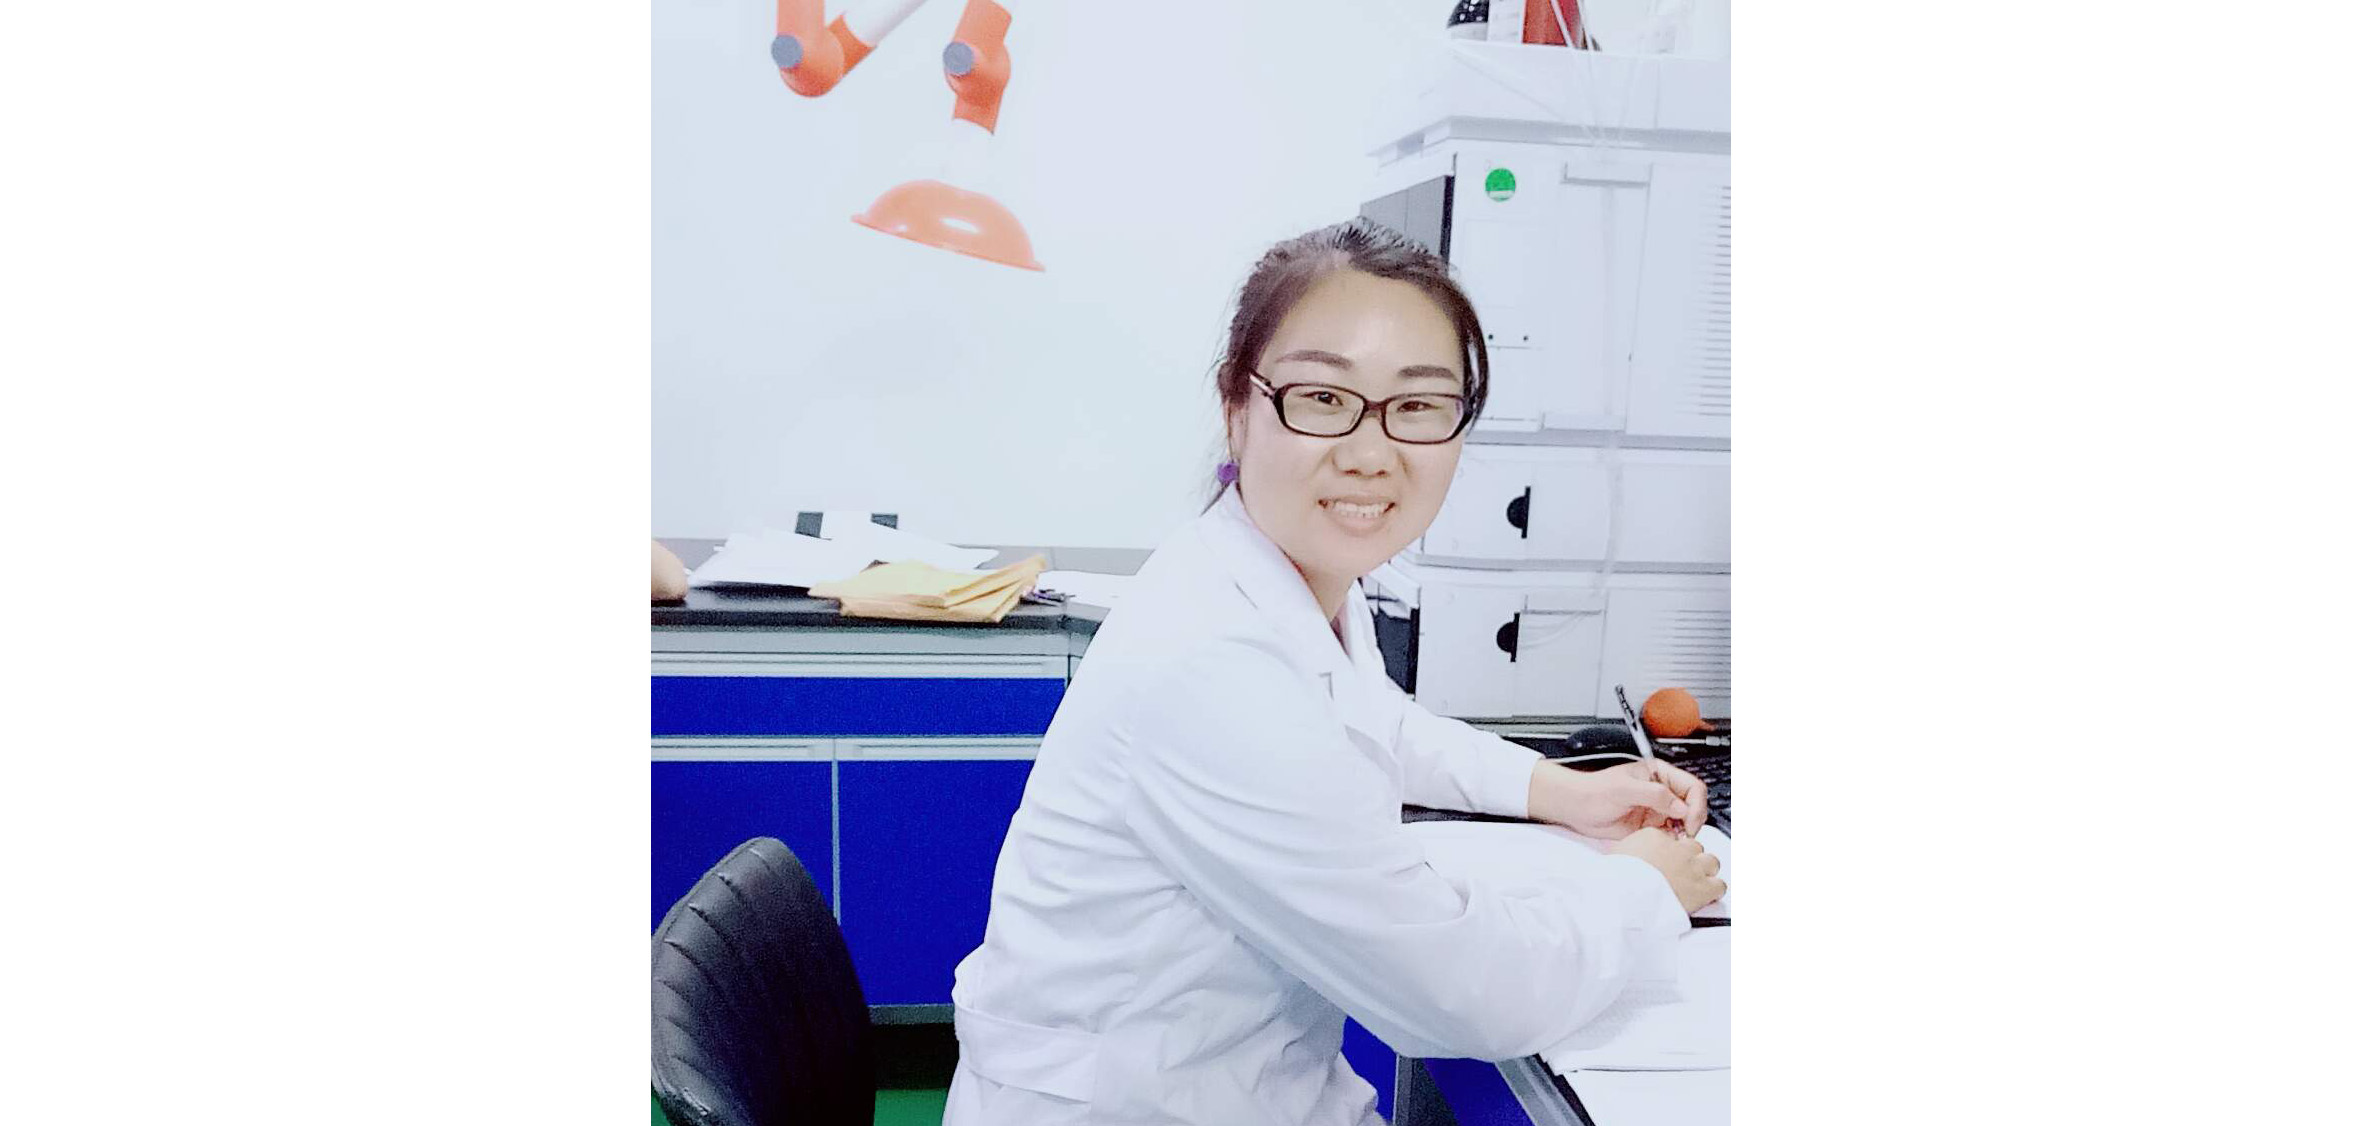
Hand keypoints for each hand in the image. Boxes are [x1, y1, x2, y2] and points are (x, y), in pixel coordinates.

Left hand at [1530, 759, 1710, 839]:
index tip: (1688, 820)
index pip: (1692, 787)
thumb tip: (1680, 806)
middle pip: (1693, 806)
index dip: (1695, 805)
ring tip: (1675, 841)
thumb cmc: (1594, 791)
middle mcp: (1662, 792)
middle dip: (1693, 821)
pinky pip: (1670, 836)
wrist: (1576, 807)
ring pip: (1684, 823)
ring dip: (1684, 833)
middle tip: (1685, 835)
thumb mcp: (1624, 789)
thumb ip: (1654, 795)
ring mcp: (1657, 810)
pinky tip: (1664, 845)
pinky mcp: (1650, 827)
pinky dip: (1672, 842)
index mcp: (1660, 774)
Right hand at [1610, 827, 1724, 914]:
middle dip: (1690, 858)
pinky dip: (1714, 890)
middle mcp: (1677, 849)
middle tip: (1680, 871)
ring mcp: (1692, 867)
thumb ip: (1629, 849)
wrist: (1626, 901)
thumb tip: (1629, 852)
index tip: (1664, 860)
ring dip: (1704, 871)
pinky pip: (1719, 885)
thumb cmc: (1617, 882)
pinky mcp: (1703, 888)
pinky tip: (1704, 896)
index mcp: (1654, 837)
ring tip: (1694, 882)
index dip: (1669, 851)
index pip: (1670, 837)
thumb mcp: (1616, 855)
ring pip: (1711, 862)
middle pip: (1694, 846)